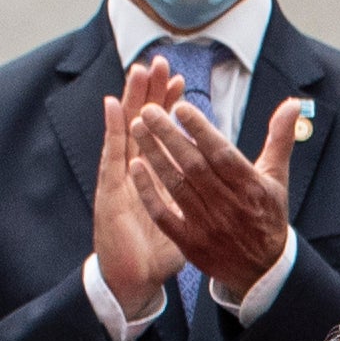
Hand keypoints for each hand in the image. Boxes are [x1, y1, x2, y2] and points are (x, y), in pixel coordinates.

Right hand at [92, 58, 189, 320]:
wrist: (133, 278)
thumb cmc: (160, 248)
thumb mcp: (190, 219)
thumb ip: (207, 197)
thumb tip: (230, 185)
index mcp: (157, 176)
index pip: (165, 134)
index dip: (171, 107)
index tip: (182, 80)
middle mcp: (136, 171)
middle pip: (142, 123)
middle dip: (152, 93)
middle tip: (159, 62)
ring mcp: (121, 178)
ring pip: (127, 130)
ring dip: (132, 99)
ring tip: (138, 72)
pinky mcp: (109, 190)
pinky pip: (111, 157)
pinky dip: (112, 131)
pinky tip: (115, 107)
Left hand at [129, 92, 296, 296]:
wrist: (263, 270)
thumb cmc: (268, 216)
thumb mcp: (277, 177)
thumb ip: (280, 138)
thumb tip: (292, 104)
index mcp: (251, 188)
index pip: (222, 154)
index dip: (200, 130)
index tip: (180, 107)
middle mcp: (230, 206)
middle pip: (194, 166)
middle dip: (168, 136)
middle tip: (148, 111)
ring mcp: (208, 226)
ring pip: (176, 185)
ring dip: (154, 155)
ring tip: (137, 129)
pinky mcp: (191, 243)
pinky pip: (164, 214)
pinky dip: (149, 191)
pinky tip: (135, 167)